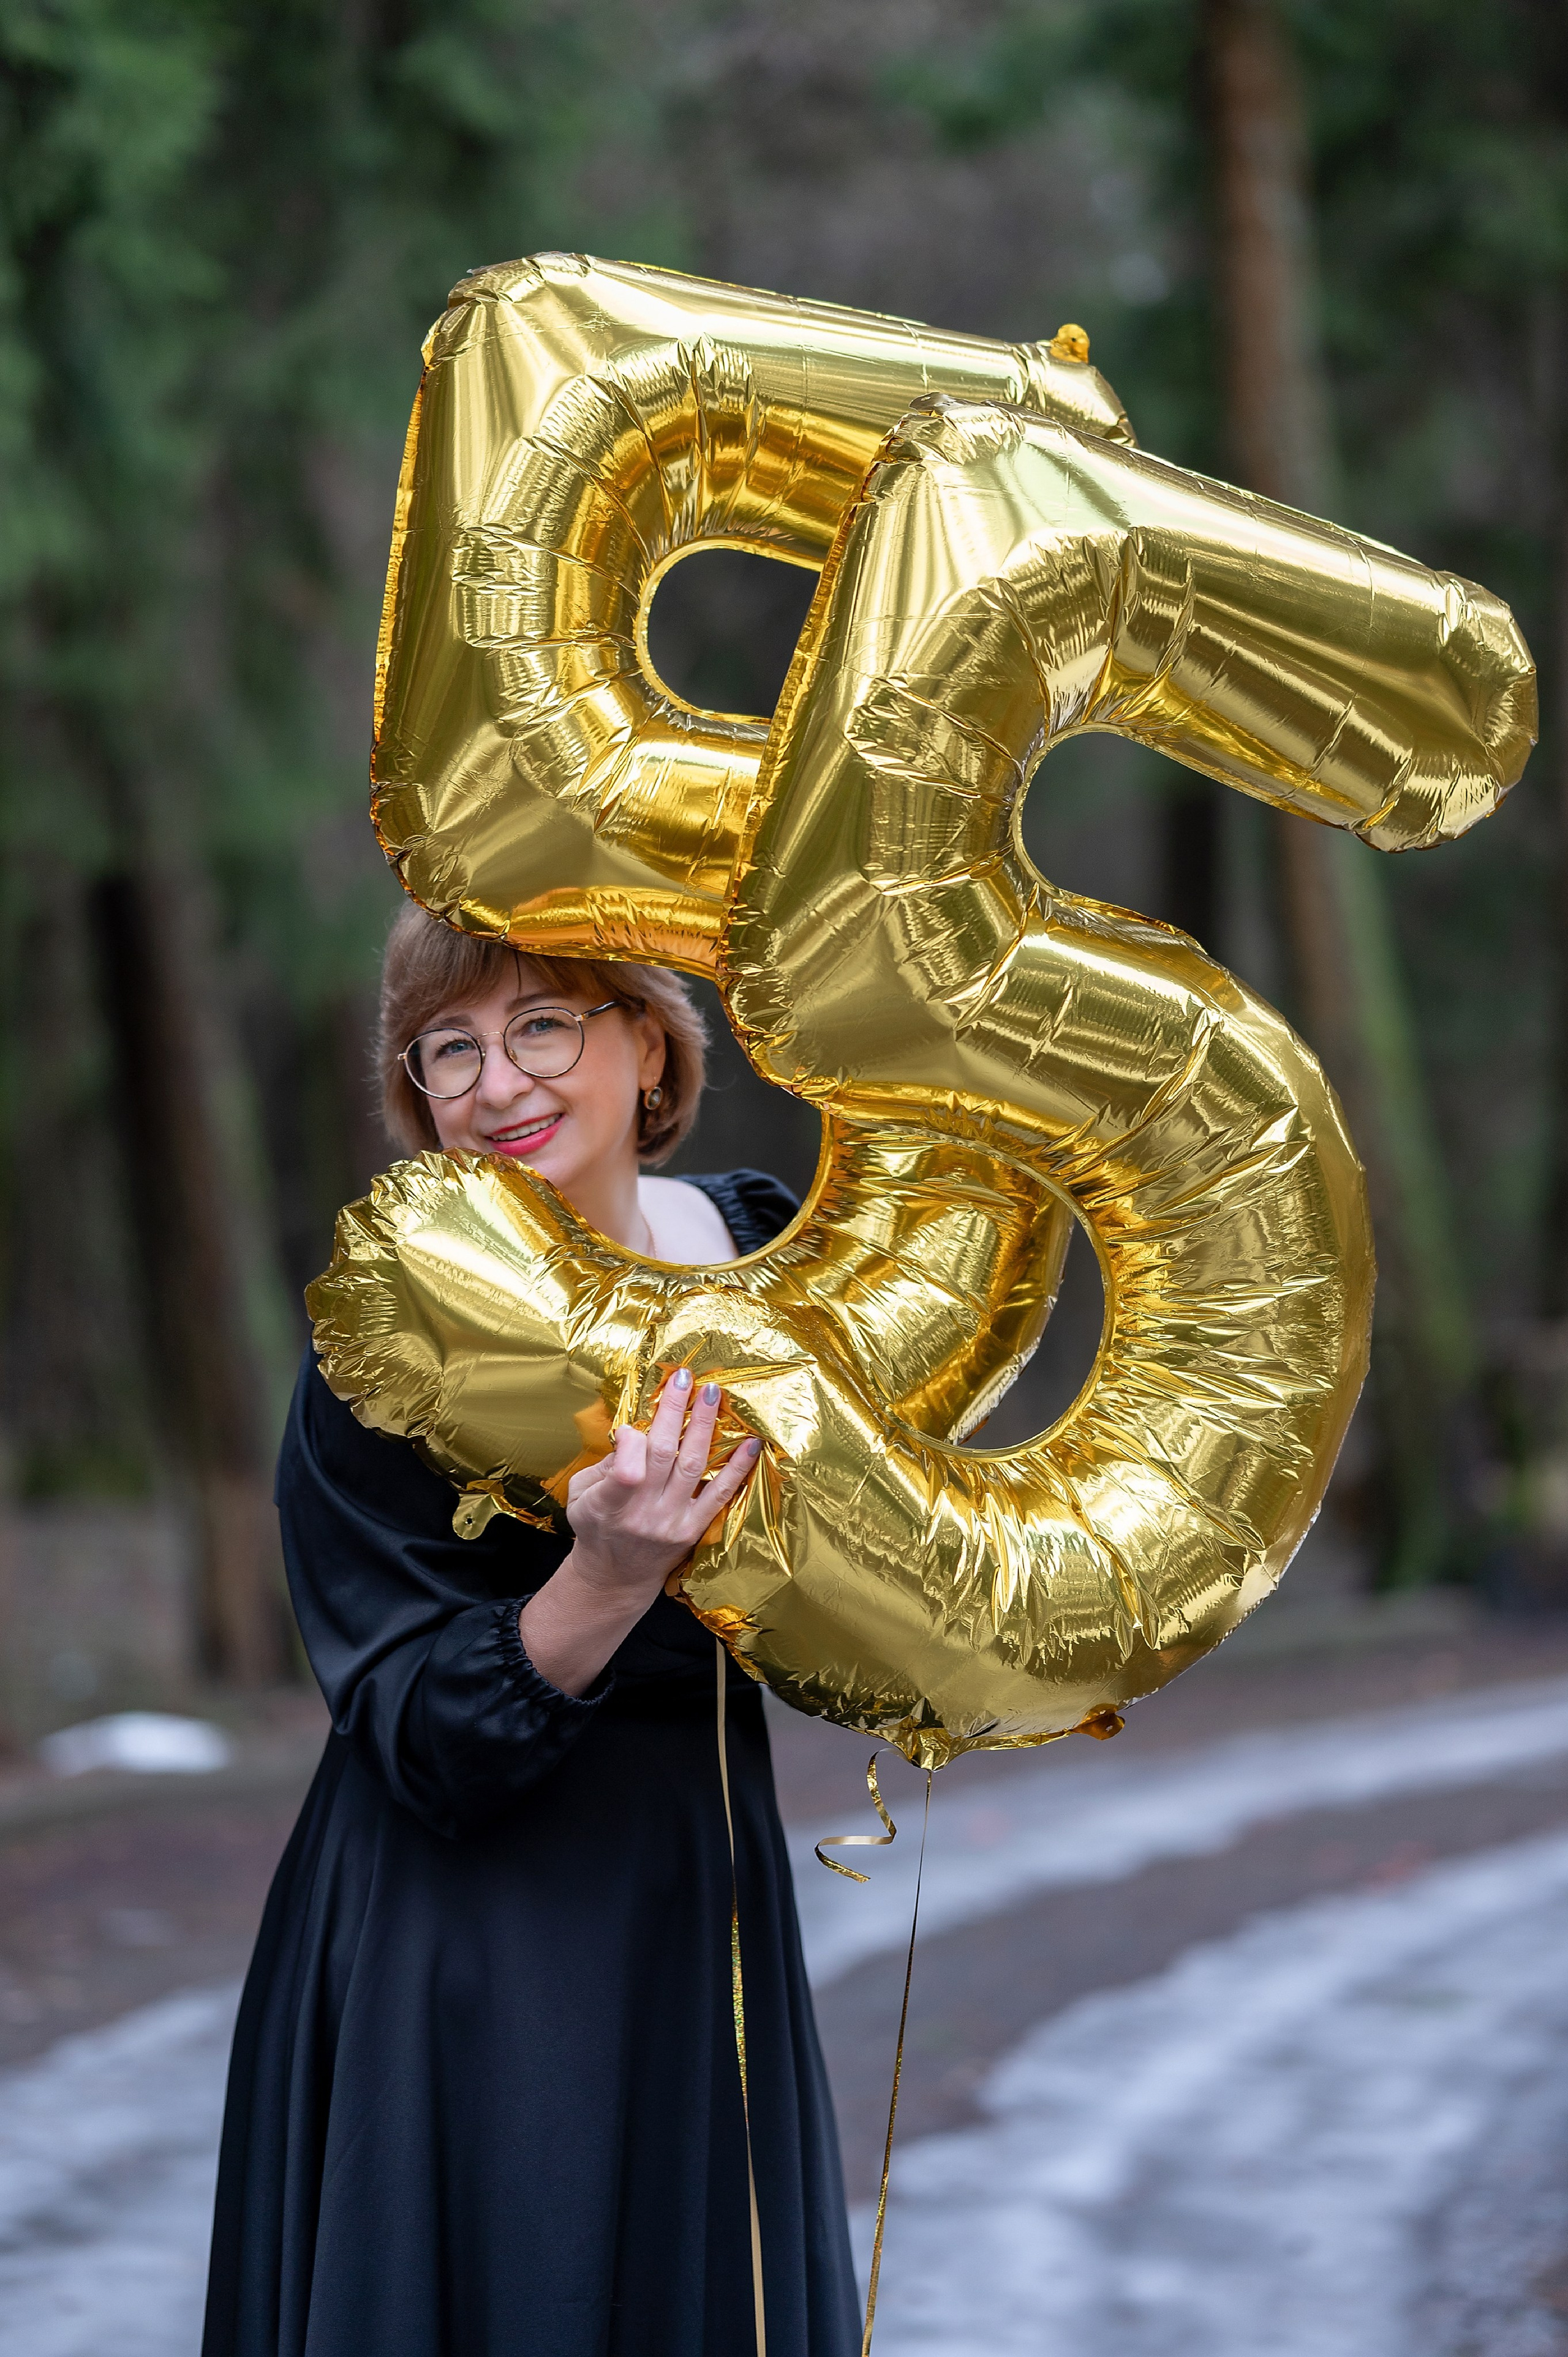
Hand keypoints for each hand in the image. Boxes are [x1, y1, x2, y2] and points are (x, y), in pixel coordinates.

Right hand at [518, 1370, 761, 1695]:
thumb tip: (633, 1435)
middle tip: (684, 1376)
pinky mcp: (693, 1529)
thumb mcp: (580, 1497)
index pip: (626, 1472)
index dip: (631, 1442)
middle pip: (664, 1455)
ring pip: (693, 1466)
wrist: (614, 1576)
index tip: (631, 1427)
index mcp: (608, 1505)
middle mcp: (643, 1514)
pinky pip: (720, 1495)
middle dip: (674, 1411)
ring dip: (704, 1426)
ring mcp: (672, 1521)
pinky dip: (737, 1469)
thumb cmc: (595, 1526)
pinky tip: (751, 1444)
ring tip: (712, 1394)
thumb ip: (604, 1465)